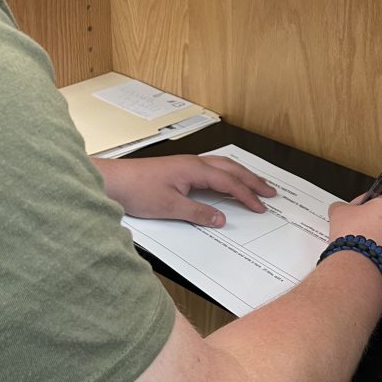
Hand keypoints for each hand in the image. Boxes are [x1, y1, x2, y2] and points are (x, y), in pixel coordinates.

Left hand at [92, 154, 276, 225]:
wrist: (112, 181)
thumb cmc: (135, 189)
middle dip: (252, 181)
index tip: (260, 206)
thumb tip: (220, 218)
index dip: (247, 195)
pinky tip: (226, 181)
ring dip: (241, 175)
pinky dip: (226, 175)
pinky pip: (211, 169)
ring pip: (222, 167)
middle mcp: (193, 163)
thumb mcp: (169, 207)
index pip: (229, 182)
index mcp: (194, 169)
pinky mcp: (179, 169)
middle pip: (231, 170)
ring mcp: (186, 164)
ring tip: (255, 184)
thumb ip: (198, 213)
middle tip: (270, 191)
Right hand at [328, 186, 381, 289]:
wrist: (362, 272)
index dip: (366, 201)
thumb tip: (341, 209)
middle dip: (377, 220)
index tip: (356, 209)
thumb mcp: (340, 213)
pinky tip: (372, 258)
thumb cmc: (357, 240)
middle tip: (359, 227)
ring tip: (365, 245)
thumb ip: (344, 206)